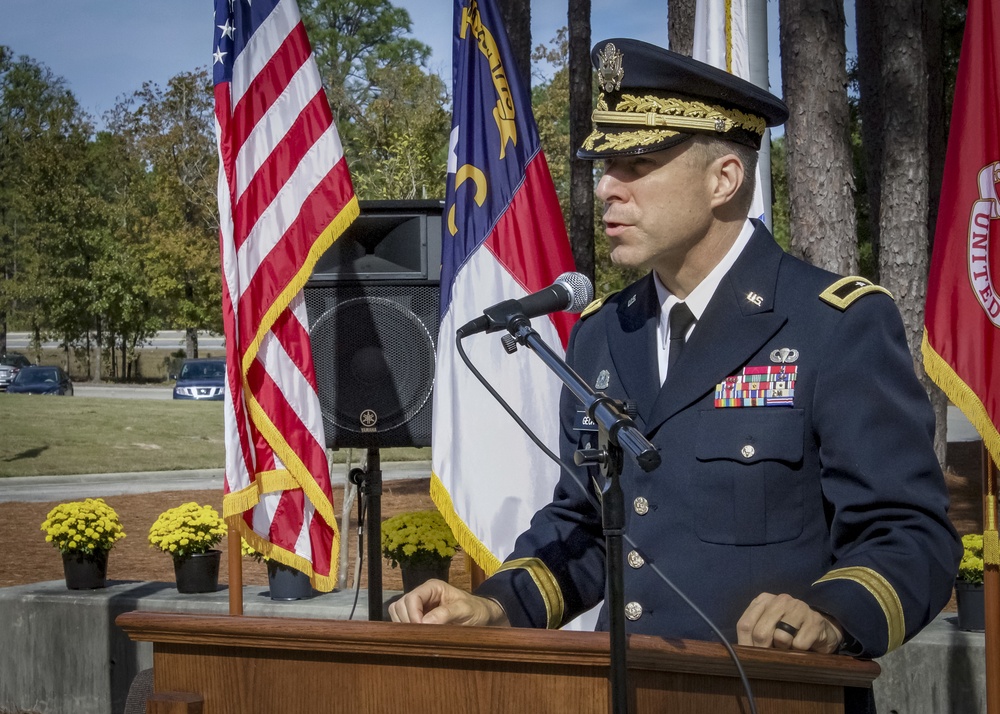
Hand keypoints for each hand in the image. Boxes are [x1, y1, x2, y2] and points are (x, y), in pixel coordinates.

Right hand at [388, 579, 510, 626]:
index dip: (412, 614)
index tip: (421, 629)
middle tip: (419, 635)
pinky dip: (404, 628)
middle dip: (407, 620)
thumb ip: (446, 614)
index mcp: (433, 587)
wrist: (482, 616)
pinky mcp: (417, 615)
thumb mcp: (465, 611)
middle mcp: (423, 593)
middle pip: (401, 604)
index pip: (412, 598)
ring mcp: (419, 604)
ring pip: (397, 611)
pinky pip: (401, 619)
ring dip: (403, 624)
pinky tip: (416, 636)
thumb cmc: (476, 610)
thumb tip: (424, 622)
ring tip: (417, 636)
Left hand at [736, 592, 843, 653]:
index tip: (749, 658)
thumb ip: (753, 635)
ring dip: (784, 649)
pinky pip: (799, 644)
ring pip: (781, 638)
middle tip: (771, 656)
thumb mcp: (767, 629)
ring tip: (789, 646)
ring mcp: (799, 607)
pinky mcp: (815, 620)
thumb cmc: (789, 631)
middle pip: (760, 633)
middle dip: (764, 650)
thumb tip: (742, 653)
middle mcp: (780, 600)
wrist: (821, 631)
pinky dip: (800, 651)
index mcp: (763, 600)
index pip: (745, 625)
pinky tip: (804, 645)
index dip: (745, 645)